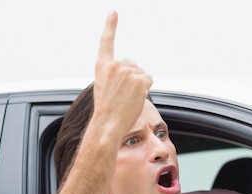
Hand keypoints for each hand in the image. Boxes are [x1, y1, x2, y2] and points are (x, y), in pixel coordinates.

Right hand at [93, 11, 152, 135]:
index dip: (110, 26)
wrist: (108, 123)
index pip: (106, 42)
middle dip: (132, 77)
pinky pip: (149, 79)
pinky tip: (136, 97)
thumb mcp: (104, 87)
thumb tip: (136, 73)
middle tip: (122, 94)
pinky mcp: (140, 79)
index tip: (113, 12)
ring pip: (141, 73)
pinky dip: (146, 88)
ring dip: (139, 85)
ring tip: (127, 98)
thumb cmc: (106, 110)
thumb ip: (114, 74)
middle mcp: (115, 65)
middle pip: (132, 65)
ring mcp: (128, 71)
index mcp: (102, 66)